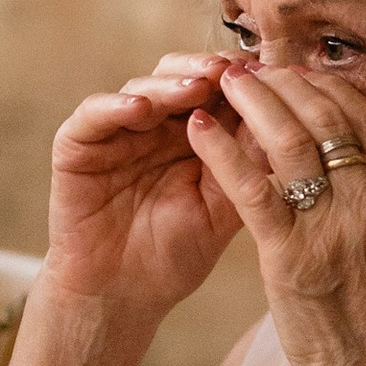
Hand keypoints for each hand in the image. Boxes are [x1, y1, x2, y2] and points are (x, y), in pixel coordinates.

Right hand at [46, 56, 244, 319]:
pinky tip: (141, 109)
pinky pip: (93, 114)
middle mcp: (155, 124)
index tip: (266, 74)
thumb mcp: (223, 206)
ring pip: (141, 87)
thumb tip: (288, 118)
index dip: (240, 79)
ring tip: (195, 88)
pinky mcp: (77, 145)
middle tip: (229, 72)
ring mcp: (116, 131)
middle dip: (207, 70)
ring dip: (169, 84)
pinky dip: (115, 106)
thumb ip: (246, 164)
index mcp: (194, 134)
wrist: (124, 295)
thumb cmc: (176, 252)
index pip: (217, 89)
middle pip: (179, 75)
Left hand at [186, 60, 365, 365]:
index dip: (326, 85)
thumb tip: (364, 160)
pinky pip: (250, 188)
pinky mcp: (291, 257)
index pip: (365, 117)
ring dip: (252, 102)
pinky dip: (220, 150)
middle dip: (286, 82)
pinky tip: (196, 129)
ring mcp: (335, 228)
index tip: (297, 73)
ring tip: (224, 83)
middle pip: (327, 116)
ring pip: (288, 140)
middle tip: (254, 67)